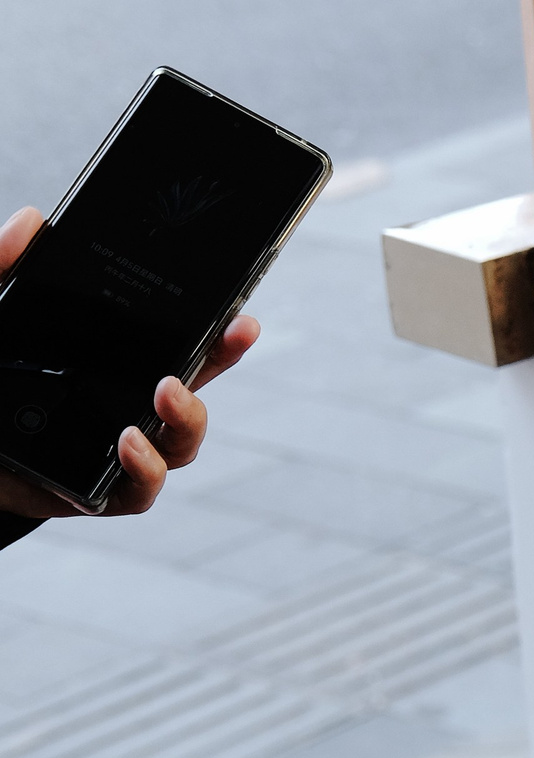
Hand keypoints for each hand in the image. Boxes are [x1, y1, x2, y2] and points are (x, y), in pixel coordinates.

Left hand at [0, 204, 260, 521]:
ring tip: (165, 394)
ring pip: (182, 444)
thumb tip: (32, 220)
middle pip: (195, 390)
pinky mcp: (98, 493)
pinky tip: (130, 442)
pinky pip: (142, 490)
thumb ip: (1, 266)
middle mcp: (126, 407)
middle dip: (218, 367)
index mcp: (112, 365)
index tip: (241, 317)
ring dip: (186, 419)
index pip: (179, 347)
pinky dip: (146, 468)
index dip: (218, 336)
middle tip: (222, 336)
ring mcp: (118, 454)